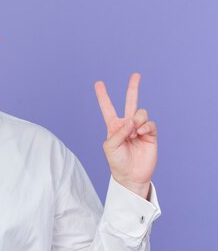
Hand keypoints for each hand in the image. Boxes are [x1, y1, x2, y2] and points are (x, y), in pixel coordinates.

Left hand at [94, 73, 156, 198]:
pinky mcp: (151, 134)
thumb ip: (118, 132)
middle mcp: (127, 125)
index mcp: (113, 126)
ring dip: (137, 120)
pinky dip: (145, 126)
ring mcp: (139, 128)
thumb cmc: (117, 162)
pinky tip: (141, 133)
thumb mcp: (110, 147)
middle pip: (130, 102)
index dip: (103, 95)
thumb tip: (131, 120)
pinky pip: (150, 123)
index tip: (98, 83)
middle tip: (136, 74)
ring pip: (141, 112)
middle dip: (133, 88)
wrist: (131, 175)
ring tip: (134, 132)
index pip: (107, 108)